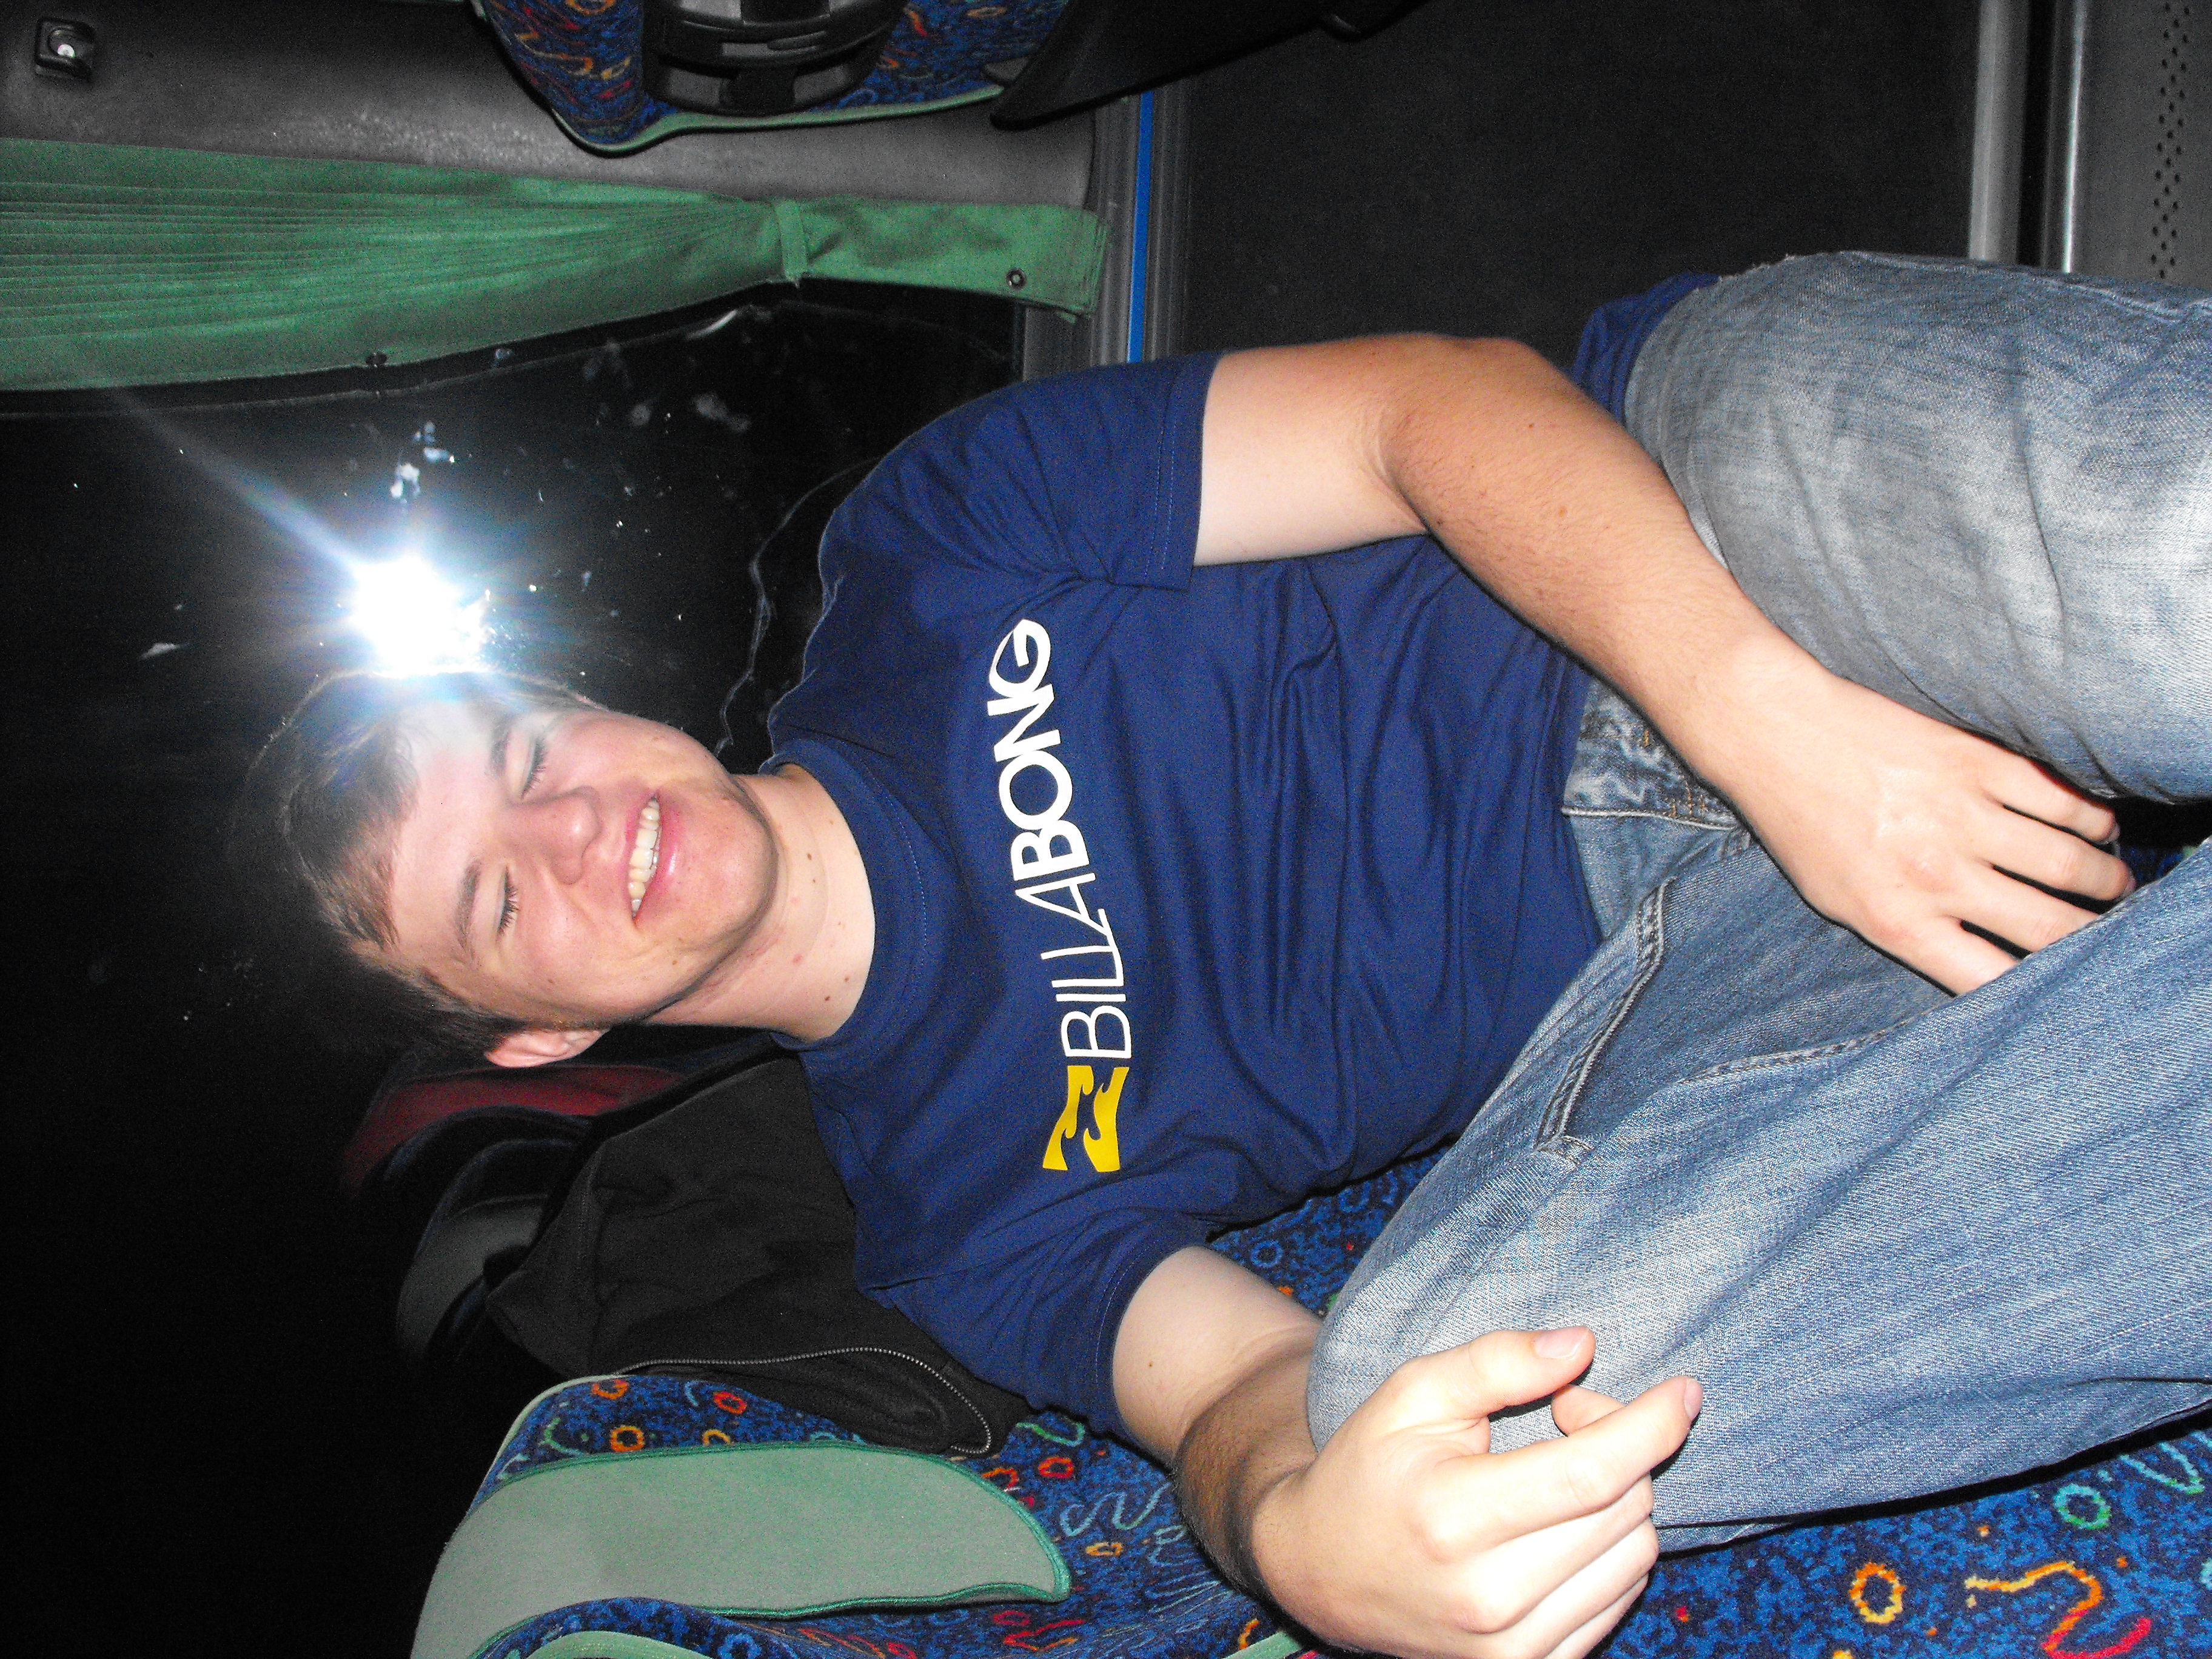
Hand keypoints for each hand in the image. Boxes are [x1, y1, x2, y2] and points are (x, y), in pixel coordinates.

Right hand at [1248, 1328, 1700, 1658]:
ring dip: (1621, 1499)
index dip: (1651, 1425)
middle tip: (1569, 1411)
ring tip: (1560, 1470)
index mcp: (1454, 1517)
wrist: (1321, 1569)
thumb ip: (1496, 1362)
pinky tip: (1563, 1522)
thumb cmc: (1371, 1466)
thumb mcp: (1413, 1393)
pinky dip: (1612, 1550)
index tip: (1684, 1389)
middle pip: (1623, 1510)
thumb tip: (1582, 1346)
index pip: (1592, 1473)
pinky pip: (1620, 1600)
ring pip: (1635, 1556)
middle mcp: (1489, 1596)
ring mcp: (1511, 1648)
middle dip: (1622, 1445)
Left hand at [1689, 644, 2131, 994]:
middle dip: (2093, 936)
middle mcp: (1935, 875)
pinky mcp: (1974, 762)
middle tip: (2108, 931)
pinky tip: (2097, 828)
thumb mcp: (1839, 903)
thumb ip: (1910, 935)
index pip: (1995, 980)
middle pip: (2050, 926)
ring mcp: (1959, 816)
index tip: (2066, 988)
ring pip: (2068, 863)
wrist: (1776, 736)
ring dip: (2105, 879)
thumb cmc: (1802, 827)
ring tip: (2113, 884)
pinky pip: (2060, 799)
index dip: (2042, 992)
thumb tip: (1981, 963)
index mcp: (1897, 920)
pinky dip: (2091, 819)